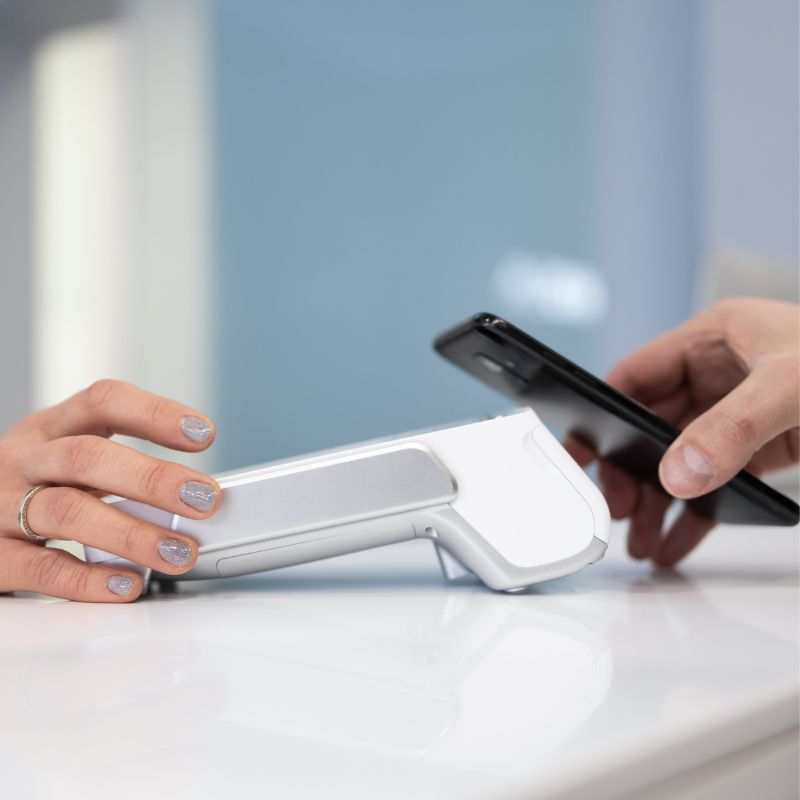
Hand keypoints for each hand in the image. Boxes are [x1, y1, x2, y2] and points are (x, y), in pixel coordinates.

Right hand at [0, 380, 220, 601]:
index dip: (154, 413)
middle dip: (153, 478)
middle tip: (204, 499)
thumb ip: (116, 473)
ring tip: (178, 552)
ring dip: (131, 533)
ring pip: (65, 512)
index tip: (203, 433)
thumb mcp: (62, 465)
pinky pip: (38, 567)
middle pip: (86, 457)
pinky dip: (87, 579)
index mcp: (49, 429)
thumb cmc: (24, 491)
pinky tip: (127, 584)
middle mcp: (23, 461)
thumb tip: (193, 496)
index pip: (103, 403)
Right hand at [567, 298, 798, 565]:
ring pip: (679, 457)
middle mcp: (720, 374)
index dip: (602, 410)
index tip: (580, 449)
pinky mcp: (763, 446)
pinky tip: (679, 540)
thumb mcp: (793, 388)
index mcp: (714, 338)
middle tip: (617, 508)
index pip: (637, 374)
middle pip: (650, 424)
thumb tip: (680, 472)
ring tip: (643, 540)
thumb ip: (733, 427)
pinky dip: (696, 512)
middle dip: (630, 470)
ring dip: (659, 499)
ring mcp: (740, 412)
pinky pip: (714, 481)